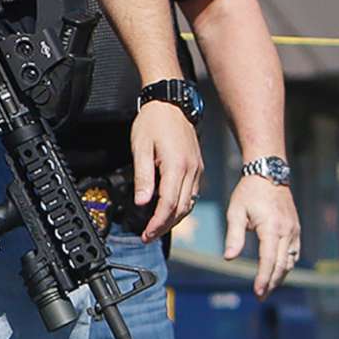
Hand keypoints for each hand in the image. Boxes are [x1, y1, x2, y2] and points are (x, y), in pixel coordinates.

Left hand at [128, 102, 201, 239]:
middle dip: (164, 226)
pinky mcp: (197, 166)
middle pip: (181, 208)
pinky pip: (193, 193)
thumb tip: (142, 202)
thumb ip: (142, 177)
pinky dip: (182, 206)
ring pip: (190, 203)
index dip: (157, 223)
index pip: (169, 204)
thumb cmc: (154, 121)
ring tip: (157, 228)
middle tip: (148, 236)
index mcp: (177, 166)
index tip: (146, 234)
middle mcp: (191, 170)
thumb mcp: (140, 148)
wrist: (170, 103)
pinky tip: (170, 211)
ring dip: (174, 219)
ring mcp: (197, 169)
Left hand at [226, 175, 301, 296]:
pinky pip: (294, 253)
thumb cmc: (248, 192)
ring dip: (280, 276)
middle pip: (282, 265)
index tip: (257, 293)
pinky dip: (286, 265)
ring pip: (290, 261)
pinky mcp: (296, 229)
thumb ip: (234, 236)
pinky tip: (278, 272)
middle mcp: (287, 231)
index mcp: (272, 228)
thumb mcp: (236, 212)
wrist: (269, 173)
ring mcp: (294, 230)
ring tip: (268, 287)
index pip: (268, 260)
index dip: (264, 278)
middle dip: (272, 283)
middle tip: (261, 297)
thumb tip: (229, 258)